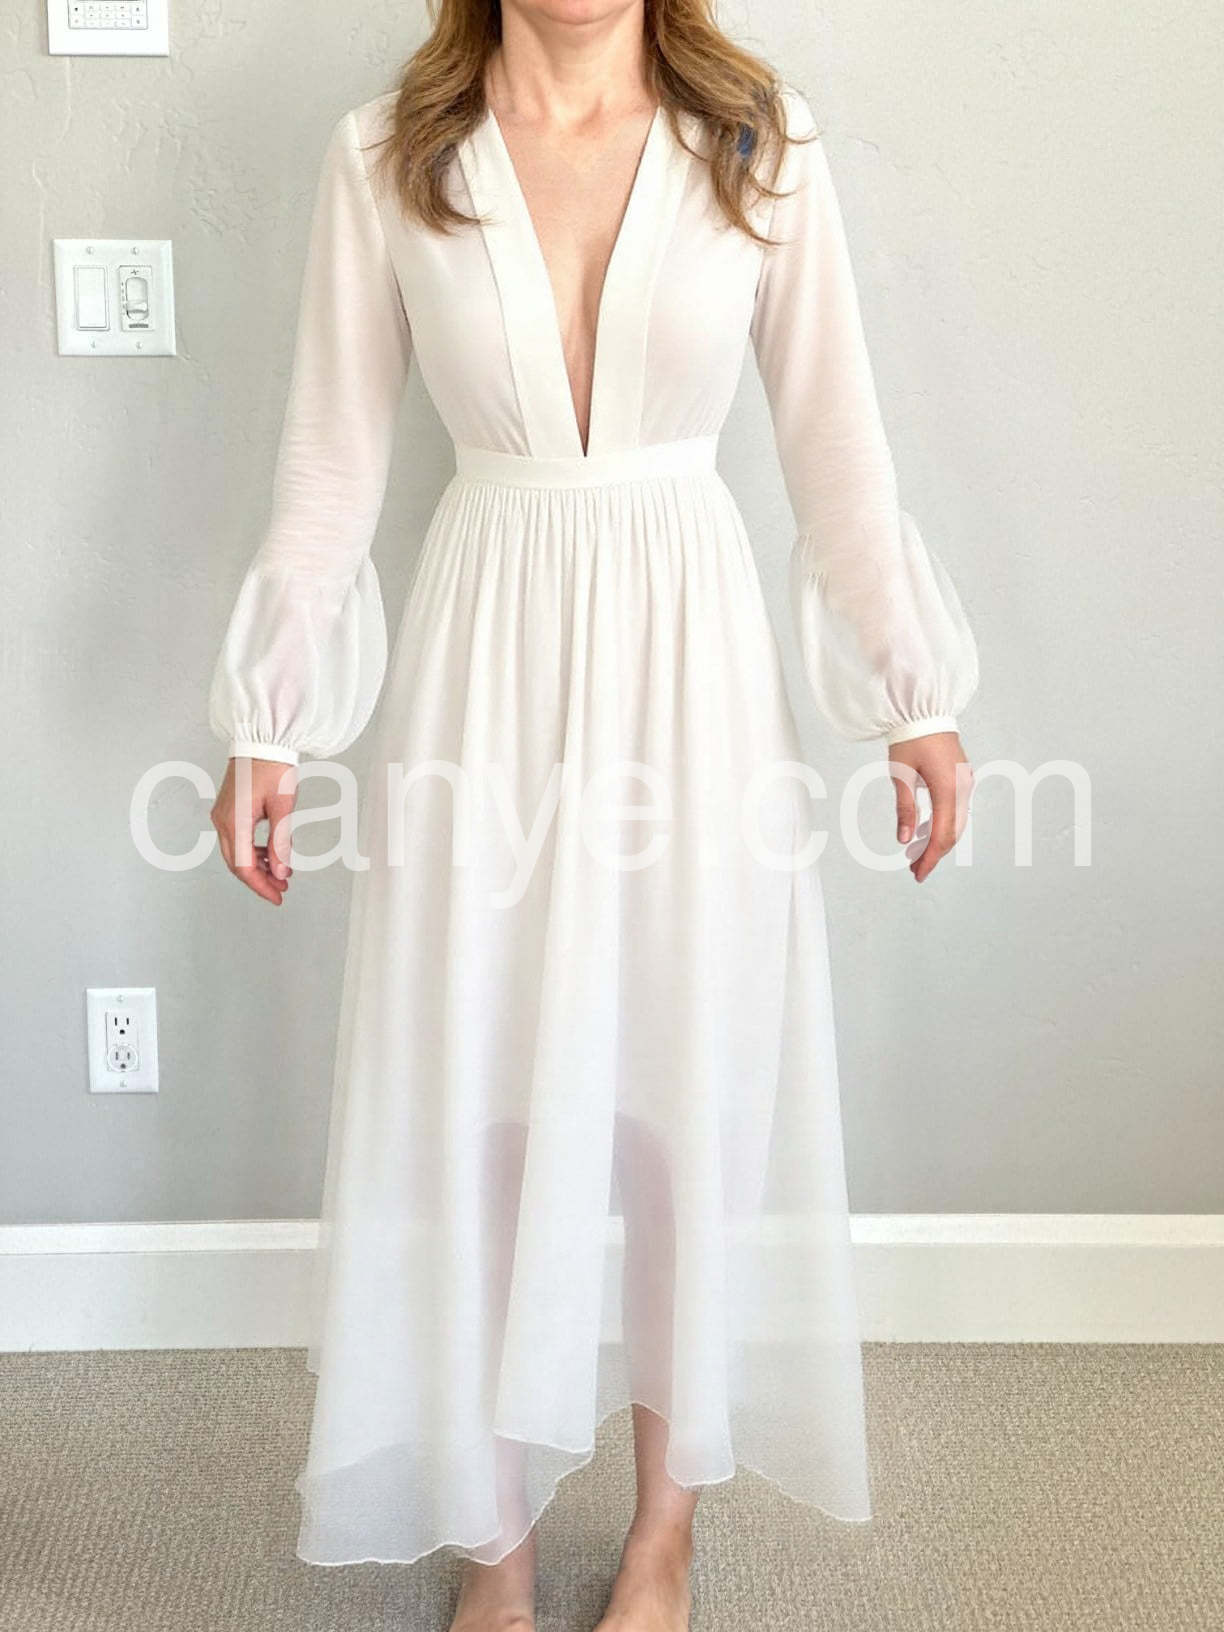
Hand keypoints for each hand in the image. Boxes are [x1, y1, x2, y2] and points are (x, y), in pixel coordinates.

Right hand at [211, 757, 297, 904]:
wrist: (261, 739)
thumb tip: (280, 872)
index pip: (244, 867)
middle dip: (259, 880)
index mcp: (234, 822)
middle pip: (237, 863)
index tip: (277, 897)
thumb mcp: (283, 807)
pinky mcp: (227, 809)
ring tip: (281, 873)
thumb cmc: (273, 766)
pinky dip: (253, 850)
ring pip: (236, 852)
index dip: (261, 886)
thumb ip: (281, 842)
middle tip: (281, 890)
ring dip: (257, 866)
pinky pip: (237, 838)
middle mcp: (222, 821)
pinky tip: (271, 853)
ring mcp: (222, 814)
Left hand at [888, 732, 972, 882]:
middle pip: (953, 832)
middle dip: (934, 853)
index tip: (917, 874)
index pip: (943, 834)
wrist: (923, 709)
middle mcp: (962, 787)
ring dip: (937, 840)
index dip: (930, 857)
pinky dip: (941, 824)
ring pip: (955, 822)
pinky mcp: (961, 777)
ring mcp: (965, 782)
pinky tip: (924, 832)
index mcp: (948, 788)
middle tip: (915, 870)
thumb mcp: (901, 775)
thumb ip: (905, 810)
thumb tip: (905, 840)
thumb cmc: (909, 737)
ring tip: (916, 855)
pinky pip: (955, 808)